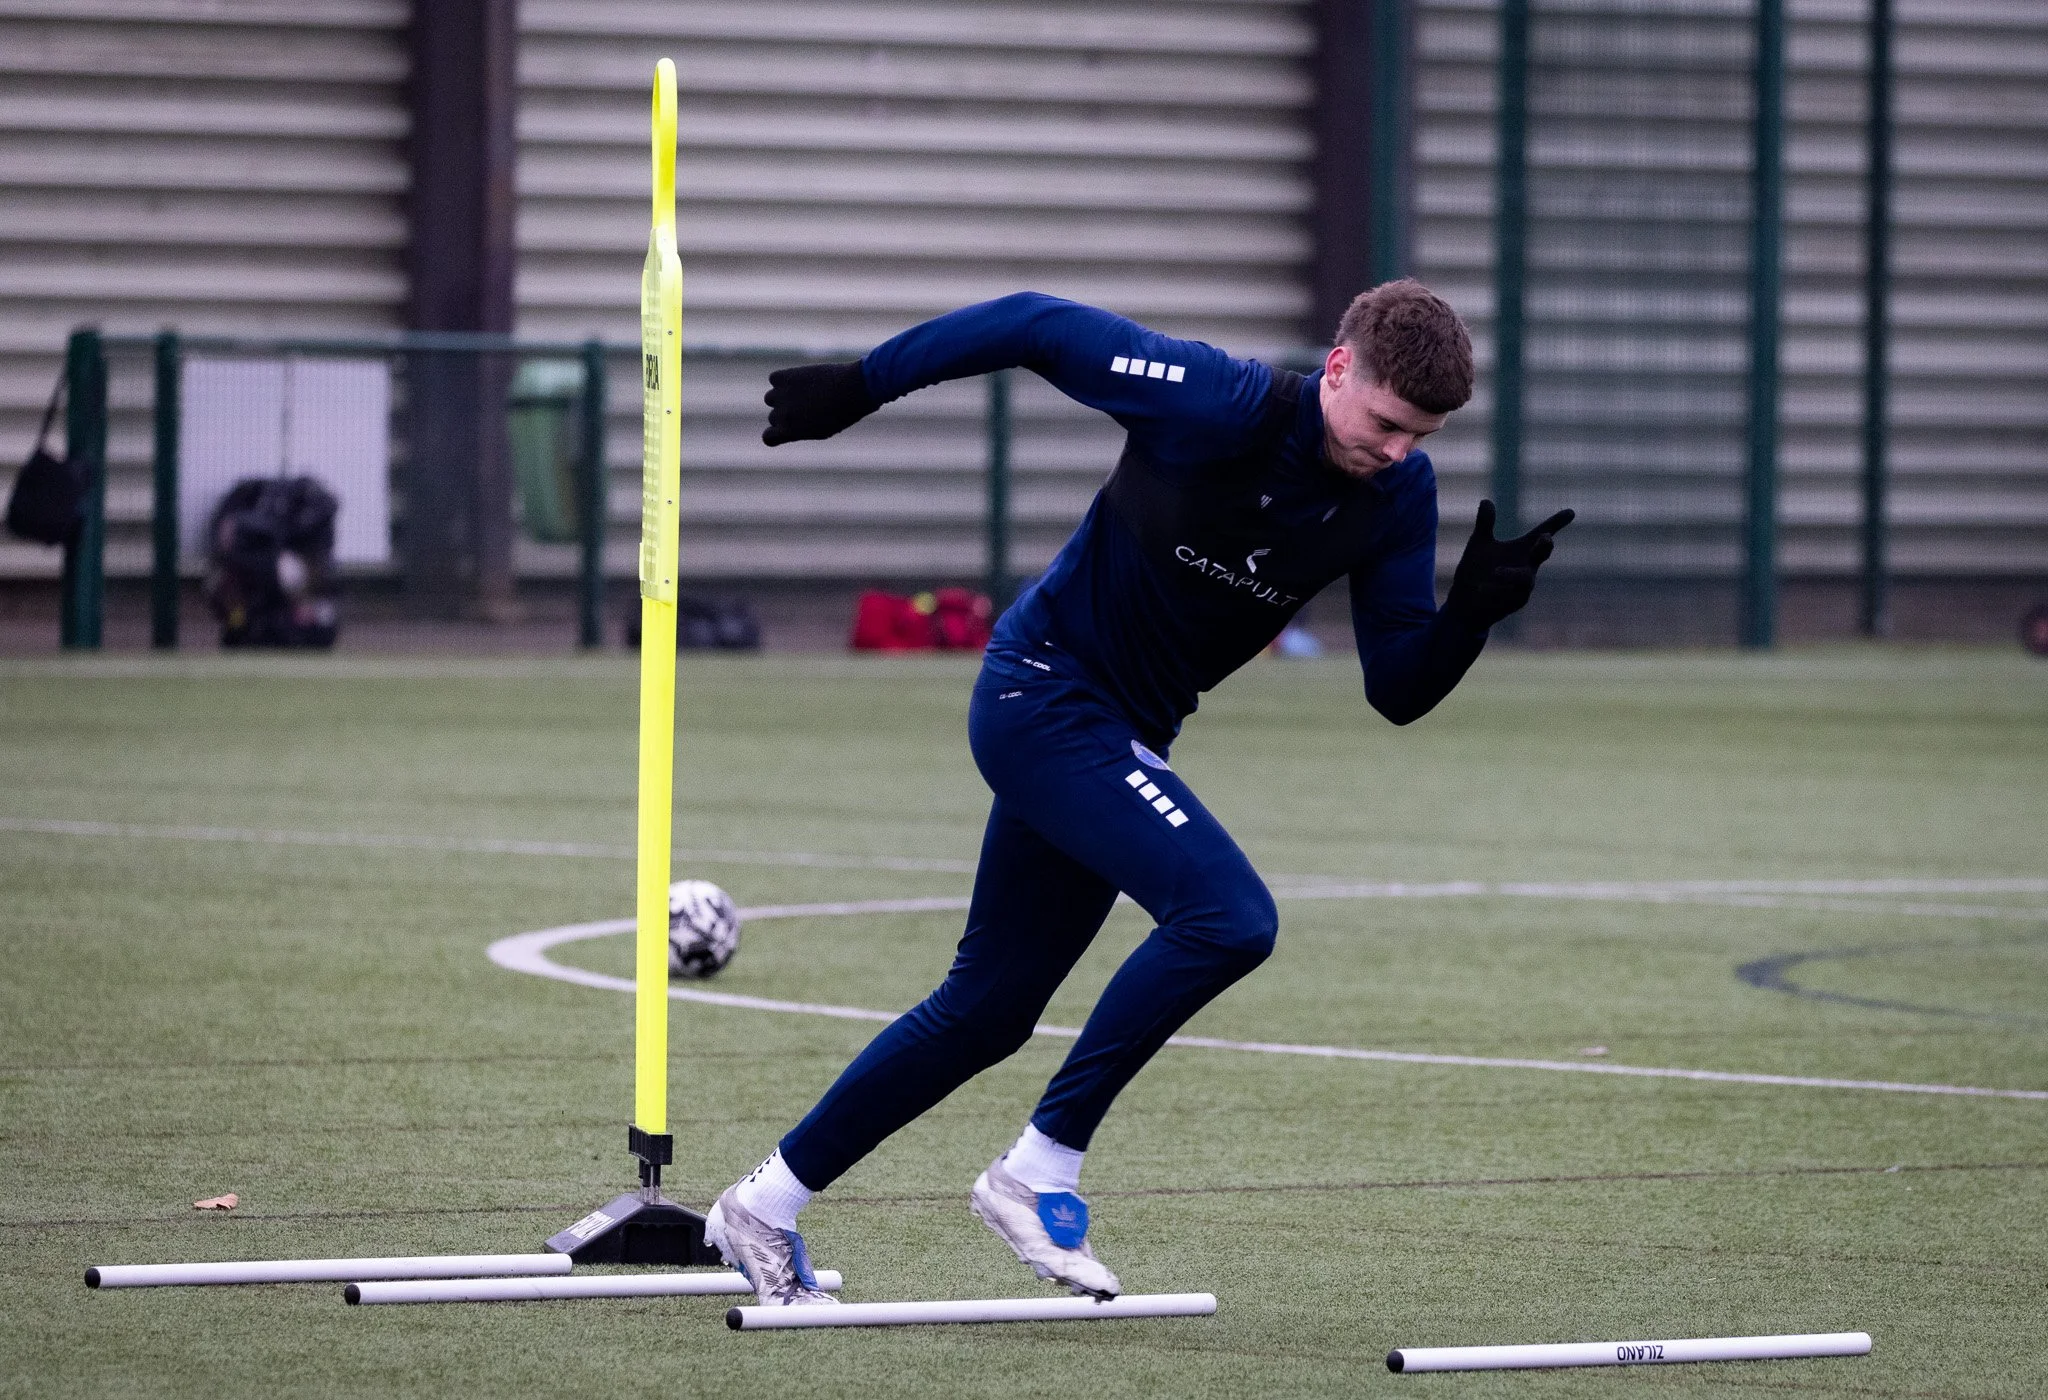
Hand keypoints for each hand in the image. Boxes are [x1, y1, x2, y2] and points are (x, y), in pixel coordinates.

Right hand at [761, 361, 876, 444]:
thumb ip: (800, 428)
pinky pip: (774, 378)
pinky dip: (784, 378)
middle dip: (786, 412)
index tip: (786, 428)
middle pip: (774, 416)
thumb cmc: (842, 413)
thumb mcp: (822, 430)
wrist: (851, 390)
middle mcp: (780, 416)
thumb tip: (788, 422)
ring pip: (771, 397)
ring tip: (806, 392)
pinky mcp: (782, 377)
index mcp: (789, 432)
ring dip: (783, 395)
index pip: (768, 438)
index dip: (776, 432)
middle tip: (808, 406)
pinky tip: (801, 378)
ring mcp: (779, 396)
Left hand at [1444, 499, 1574, 629]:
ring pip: (1525, 579)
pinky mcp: (1516, 603)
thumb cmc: (1476, 569)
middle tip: (1545, 538)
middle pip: (1542, 555)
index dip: (1556, 523)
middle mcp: (1527, 565)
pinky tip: (1481, 589)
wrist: (1466, 600)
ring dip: (1511, 574)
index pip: (1541, 533)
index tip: (1570, 512)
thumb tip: (1486, 501)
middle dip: (1544, 547)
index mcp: (1522, 549)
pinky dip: (1495, 590)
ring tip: (1494, 572)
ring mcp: (1523, 586)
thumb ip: (1485, 524)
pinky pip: (1510, 596)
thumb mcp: (1479, 544)